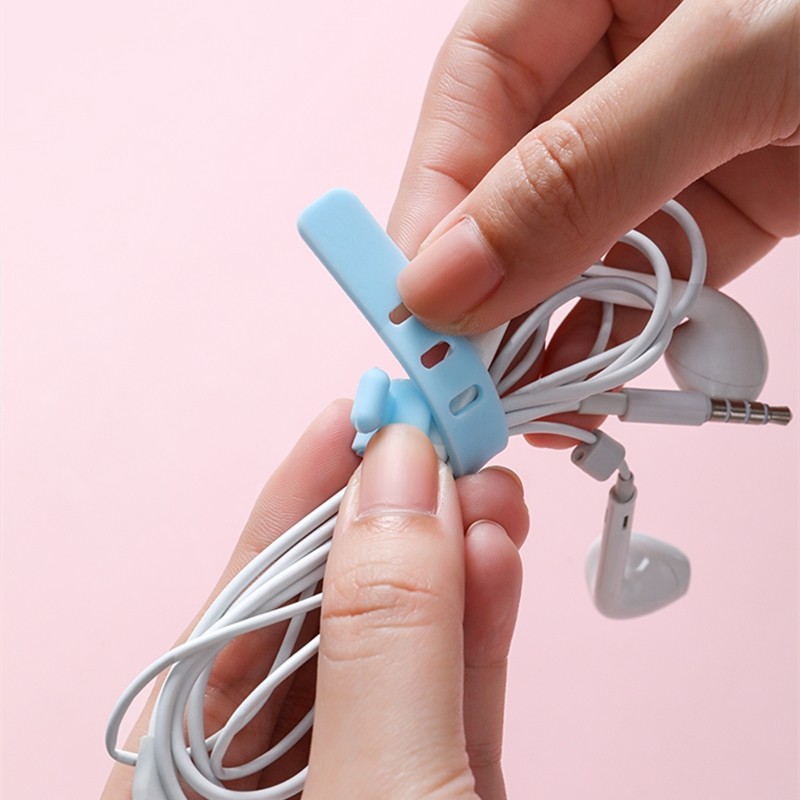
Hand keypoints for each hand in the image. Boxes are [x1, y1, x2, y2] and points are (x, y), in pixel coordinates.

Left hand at [102, 402, 528, 798]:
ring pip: (403, 644)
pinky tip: (496, 555)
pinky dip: (478, 621)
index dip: (296, 500)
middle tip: (441, 442)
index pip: (236, 604)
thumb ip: (383, 639)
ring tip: (487, 490)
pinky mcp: (436, 786)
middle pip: (329, 613)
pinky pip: (451, 689)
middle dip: (390, 519)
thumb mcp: (376, 789)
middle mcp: (265, 770)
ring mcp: (359, 773)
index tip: (353, 414)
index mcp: (186, 774)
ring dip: (450, 559)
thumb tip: (400, 477)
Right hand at [389, 0, 797, 441]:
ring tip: (524, 404)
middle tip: (463, 378)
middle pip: (514, 181)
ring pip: (578, 239)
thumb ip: (580, 171)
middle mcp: (621, 54)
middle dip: (488, 284)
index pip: (472, 96)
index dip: (433, 204)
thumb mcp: (739, 51)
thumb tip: (444, 279)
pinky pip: (653, 268)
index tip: (415, 305)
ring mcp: (676, 130)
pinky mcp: (733, 190)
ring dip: (549, 326)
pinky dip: (623, 331)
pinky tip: (590, 387)